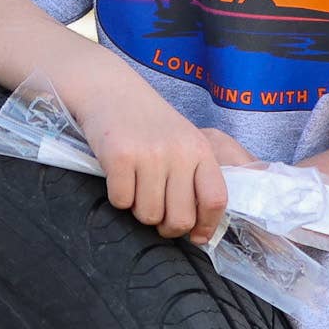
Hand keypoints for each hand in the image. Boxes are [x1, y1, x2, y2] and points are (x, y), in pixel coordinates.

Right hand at [71, 81, 234, 247]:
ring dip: (139, 211)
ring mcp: (149, 154)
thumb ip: (196, 179)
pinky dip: (118, 198)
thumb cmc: (151, 126)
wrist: (112, 92)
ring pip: (149, 214)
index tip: (196, 236)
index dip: (206, 225)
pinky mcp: (119, 156)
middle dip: (167, 227)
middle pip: (180, 218)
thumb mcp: (185, 143)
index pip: (216, 199)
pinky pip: (121, 202)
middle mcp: (179, 153)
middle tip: (158, 216)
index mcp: (202, 151)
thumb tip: (200, 232)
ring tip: (137, 189)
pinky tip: (119, 179)